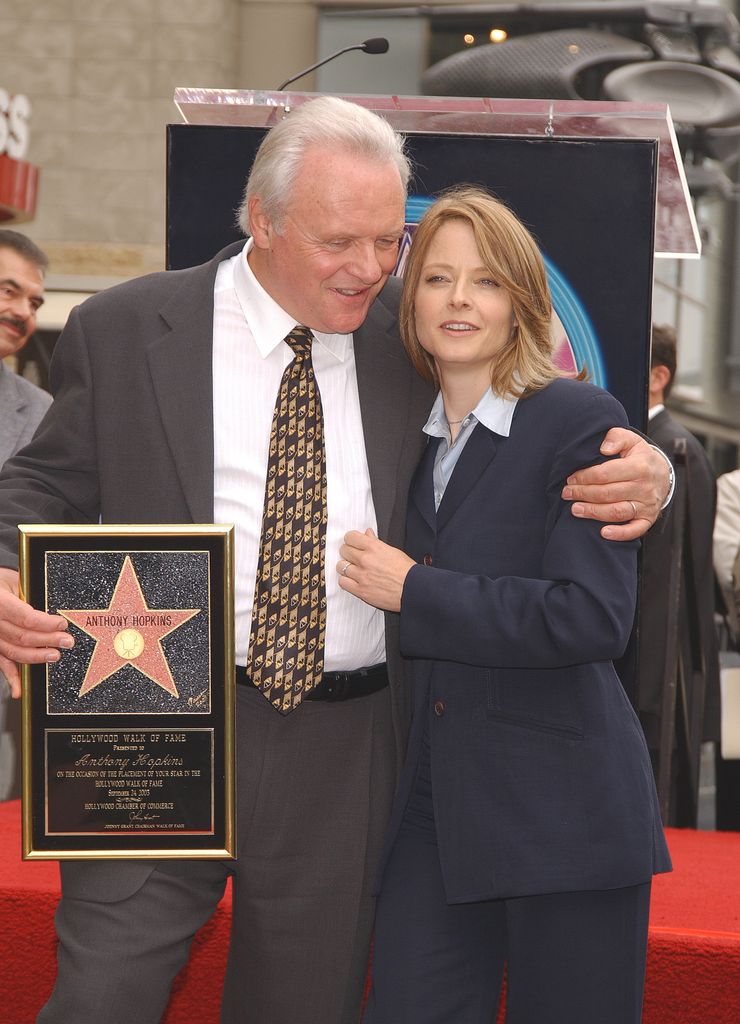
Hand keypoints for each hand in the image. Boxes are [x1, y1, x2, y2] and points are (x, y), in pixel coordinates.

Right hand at [0, 567, 73, 698]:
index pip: (25, 618)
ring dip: (37, 656)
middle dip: (48, 640)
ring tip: (55, 655)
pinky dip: (12, 678)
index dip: (46, 623)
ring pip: (14, 651)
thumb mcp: (15, 580)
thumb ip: (29, 594)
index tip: (62, 624)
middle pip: (23, 636)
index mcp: (0, 602)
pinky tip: (19, 690)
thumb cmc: (2, 583)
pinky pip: (2, 663)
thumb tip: (54, 607)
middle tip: (67, 641)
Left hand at [337, 529, 414, 611]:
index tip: (353, 543)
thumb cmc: (407, 571)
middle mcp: (366, 560)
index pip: (350, 537)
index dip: (351, 540)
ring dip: (346, 567)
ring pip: (340, 566)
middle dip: (348, 552)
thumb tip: (367, 533)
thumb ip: (376, 542)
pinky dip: (346, 581)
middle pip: (344, 550)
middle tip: (354, 556)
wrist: (413, 589)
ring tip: (354, 569)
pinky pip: (343, 582)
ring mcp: (362, 576)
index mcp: (374, 547)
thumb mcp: (393, 551)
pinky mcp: (361, 590)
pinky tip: (353, 580)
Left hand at [561, 427, 669, 541]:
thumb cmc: (640, 457)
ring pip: (617, 512)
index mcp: (639, 466)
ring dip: (593, 512)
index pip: (605, 474)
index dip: (585, 477)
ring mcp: (646, 505)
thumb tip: (604, 448)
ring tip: (575, 510)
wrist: (663, 474)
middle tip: (567, 493)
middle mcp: (644, 487)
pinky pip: (635, 530)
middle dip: (583, 494)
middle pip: (607, 493)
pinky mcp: (648, 518)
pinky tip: (603, 533)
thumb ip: (616, 437)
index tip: (571, 479)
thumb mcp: (631, 440)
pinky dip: (620, 534)